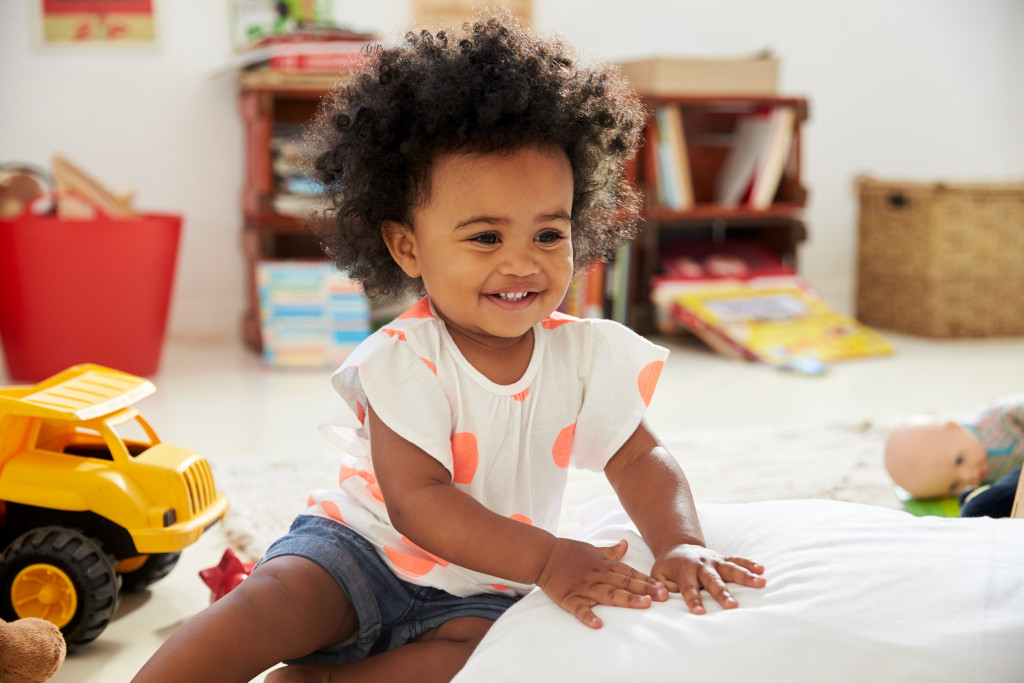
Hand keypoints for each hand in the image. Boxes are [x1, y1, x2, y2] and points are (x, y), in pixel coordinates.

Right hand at [536, 538, 667, 628]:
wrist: (543, 555)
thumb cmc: (569, 552)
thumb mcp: (592, 548)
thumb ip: (611, 551)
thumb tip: (626, 544)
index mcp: (603, 565)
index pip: (629, 573)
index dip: (646, 580)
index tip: (663, 588)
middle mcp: (597, 575)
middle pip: (624, 583)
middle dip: (644, 590)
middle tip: (662, 596)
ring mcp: (583, 587)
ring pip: (608, 594)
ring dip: (626, 599)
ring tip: (643, 604)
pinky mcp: (569, 597)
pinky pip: (579, 608)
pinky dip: (588, 616)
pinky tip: (598, 624)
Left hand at [651, 545, 765, 613]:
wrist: (678, 546)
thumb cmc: (668, 566)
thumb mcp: (657, 574)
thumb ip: (659, 585)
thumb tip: (661, 595)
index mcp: (684, 570)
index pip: (689, 588)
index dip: (694, 600)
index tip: (699, 613)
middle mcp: (701, 564)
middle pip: (713, 580)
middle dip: (722, 593)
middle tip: (733, 606)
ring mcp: (714, 561)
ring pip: (730, 568)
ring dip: (745, 576)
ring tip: (761, 582)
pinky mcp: (722, 559)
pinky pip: (737, 560)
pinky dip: (749, 564)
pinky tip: (761, 570)